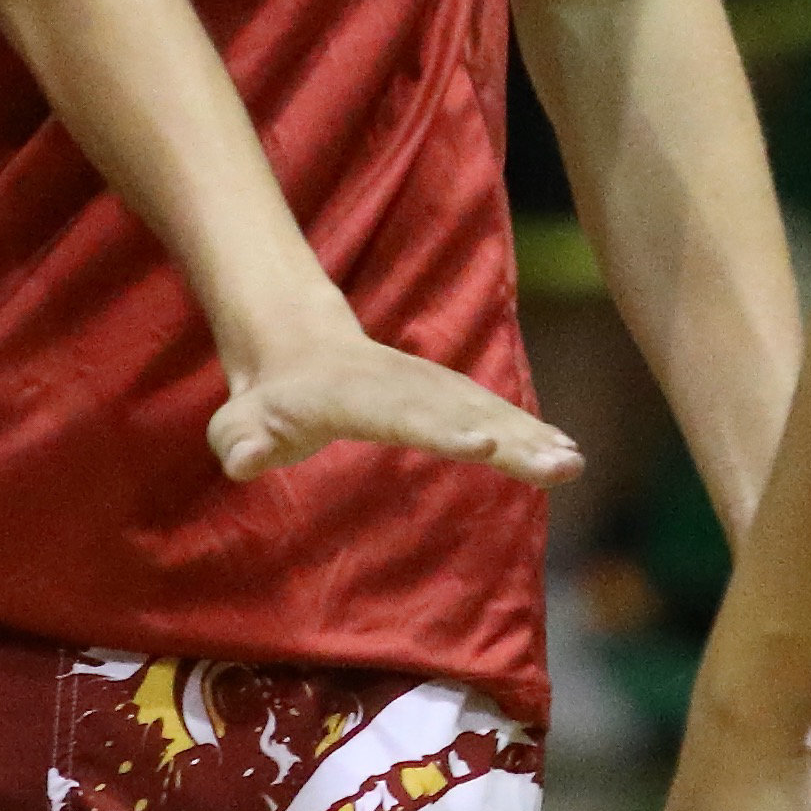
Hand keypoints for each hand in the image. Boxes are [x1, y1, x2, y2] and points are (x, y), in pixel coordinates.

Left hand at [206, 326, 583, 486]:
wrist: (293, 345)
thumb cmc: (265, 400)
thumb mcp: (238, 423)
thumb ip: (239, 440)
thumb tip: (241, 459)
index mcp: (351, 393)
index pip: (400, 412)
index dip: (440, 427)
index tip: (483, 444)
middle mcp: (400, 383)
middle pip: (460, 409)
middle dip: (511, 437)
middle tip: (560, 465)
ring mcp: (428, 385)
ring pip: (485, 407)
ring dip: (531, 435)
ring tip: (573, 464)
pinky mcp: (447, 395)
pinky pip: (493, 411)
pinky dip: (529, 430)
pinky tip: (566, 455)